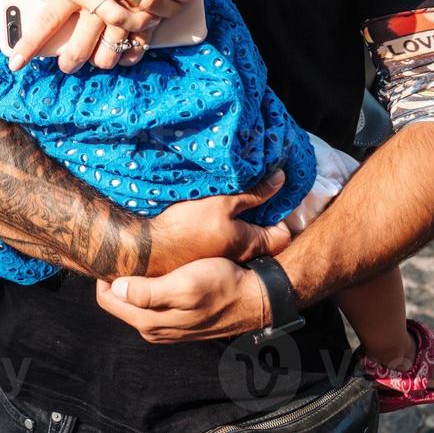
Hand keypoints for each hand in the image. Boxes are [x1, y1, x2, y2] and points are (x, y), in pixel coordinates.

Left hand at [9, 0, 150, 71]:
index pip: (49, 20)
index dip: (31, 43)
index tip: (15, 63)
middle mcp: (99, 3)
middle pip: (79, 45)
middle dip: (71, 60)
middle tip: (66, 66)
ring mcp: (126, 12)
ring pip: (109, 52)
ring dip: (103, 60)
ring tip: (99, 63)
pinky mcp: (151, 15)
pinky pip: (138, 44)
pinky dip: (132, 53)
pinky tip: (127, 56)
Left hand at [96, 257, 262, 342]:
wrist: (253, 298)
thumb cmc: (220, 286)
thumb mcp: (185, 286)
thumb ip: (148, 292)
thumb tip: (115, 289)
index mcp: (149, 322)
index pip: (106, 300)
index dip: (105, 275)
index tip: (115, 252)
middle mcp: (152, 329)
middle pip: (117, 301)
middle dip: (117, 277)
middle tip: (127, 250)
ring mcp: (164, 326)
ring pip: (133, 301)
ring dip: (133, 281)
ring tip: (141, 257)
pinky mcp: (176, 320)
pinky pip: (150, 302)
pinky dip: (148, 286)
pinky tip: (159, 269)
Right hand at [144, 170, 291, 273]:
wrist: (149, 247)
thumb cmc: (188, 225)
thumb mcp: (223, 202)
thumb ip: (254, 193)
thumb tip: (281, 178)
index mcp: (250, 244)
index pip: (284, 234)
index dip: (282, 214)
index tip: (273, 194)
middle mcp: (240, 254)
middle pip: (263, 235)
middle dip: (262, 213)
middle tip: (255, 190)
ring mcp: (222, 254)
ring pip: (242, 234)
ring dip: (241, 217)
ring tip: (233, 195)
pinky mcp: (205, 250)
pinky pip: (224, 236)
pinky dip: (224, 222)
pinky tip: (213, 207)